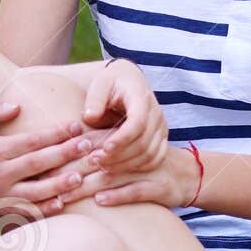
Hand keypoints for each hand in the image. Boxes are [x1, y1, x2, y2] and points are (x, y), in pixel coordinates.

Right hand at [0, 100, 100, 217]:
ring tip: (80, 177)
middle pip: (37, 163)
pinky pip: (29, 212)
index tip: (76, 126)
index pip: (30, 141)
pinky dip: (45, 210)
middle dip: (64, 154)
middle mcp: (1, 173)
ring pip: (36, 191)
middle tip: (88, 146)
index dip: (54, 133)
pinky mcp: (8, 210)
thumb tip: (17, 106)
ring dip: (59, 185)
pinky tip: (63, 203)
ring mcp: (4, 195)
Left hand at [55, 143, 198, 208]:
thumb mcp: (123, 146)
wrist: (188, 173)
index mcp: (124, 135)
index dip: (67, 150)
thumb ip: (95, 144)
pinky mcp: (160, 186)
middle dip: (71, 170)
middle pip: (98, 158)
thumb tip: (59, 149)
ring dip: (89, 184)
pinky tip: (100, 201)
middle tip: (46, 181)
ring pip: (115, 174)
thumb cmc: (144, 161)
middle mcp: (136, 148)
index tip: (44, 161)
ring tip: (67, 193)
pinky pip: (138, 190)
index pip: (91, 140)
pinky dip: (118, 195)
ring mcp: (149, 168)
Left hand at [78, 59, 168, 175]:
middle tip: (95, 160)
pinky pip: (155, 159)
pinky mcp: (160, 139)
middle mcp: (156, 114)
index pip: (138, 123)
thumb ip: (95, 99)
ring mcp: (161, 128)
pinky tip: (117, 169)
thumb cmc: (111, 83)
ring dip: (126, 164)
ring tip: (102, 166)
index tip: (104, 148)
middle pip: (144, 143)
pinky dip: (137, 168)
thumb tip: (90, 116)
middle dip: (119, 156)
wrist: (128, 82)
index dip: (122, 139)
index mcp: (142, 98)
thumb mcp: (100, 84)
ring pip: (150, 155)